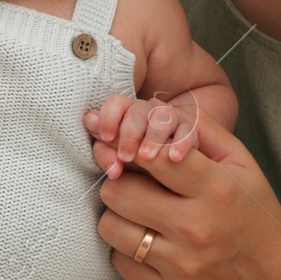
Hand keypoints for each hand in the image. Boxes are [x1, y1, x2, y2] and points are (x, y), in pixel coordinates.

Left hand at [85, 94, 199, 174]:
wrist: (180, 177)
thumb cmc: (144, 166)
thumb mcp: (122, 161)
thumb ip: (105, 149)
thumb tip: (89, 123)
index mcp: (128, 115)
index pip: (117, 103)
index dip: (109, 116)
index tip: (106, 137)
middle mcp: (149, 112)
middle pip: (138, 110)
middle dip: (129, 133)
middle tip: (125, 157)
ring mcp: (172, 119)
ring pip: (163, 116)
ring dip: (152, 136)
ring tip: (146, 157)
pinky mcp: (191, 131)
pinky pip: (188, 131)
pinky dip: (180, 143)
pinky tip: (173, 158)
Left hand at [93, 112, 280, 279]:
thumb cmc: (253, 211)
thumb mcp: (239, 160)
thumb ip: (197, 127)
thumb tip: (149, 109)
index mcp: (216, 189)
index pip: (150, 157)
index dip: (129, 147)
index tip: (128, 150)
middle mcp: (196, 229)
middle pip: (118, 191)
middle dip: (118, 181)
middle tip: (131, 182)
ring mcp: (181, 266)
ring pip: (110, 227)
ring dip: (117, 215)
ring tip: (139, 212)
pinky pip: (118, 261)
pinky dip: (126, 249)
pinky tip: (149, 242)